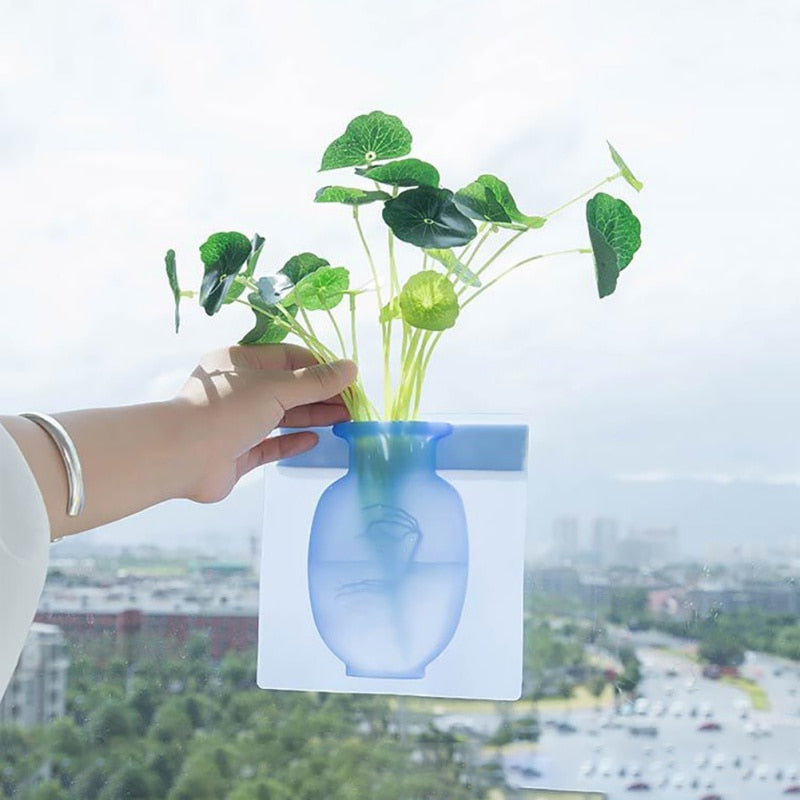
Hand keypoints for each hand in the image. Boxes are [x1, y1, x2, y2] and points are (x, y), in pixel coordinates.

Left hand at [175, 344, 356, 502]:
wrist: (182, 456)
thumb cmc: (227, 411)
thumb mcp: (276, 388)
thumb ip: (315, 382)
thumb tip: (351, 368)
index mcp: (242, 363)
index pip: (289, 358)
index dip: (321, 368)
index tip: (348, 379)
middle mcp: (239, 390)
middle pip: (289, 389)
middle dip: (321, 395)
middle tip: (353, 405)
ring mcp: (238, 423)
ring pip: (282, 416)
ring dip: (312, 416)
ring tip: (344, 421)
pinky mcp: (238, 452)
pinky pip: (271, 444)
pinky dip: (292, 441)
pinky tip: (315, 440)